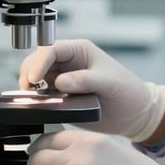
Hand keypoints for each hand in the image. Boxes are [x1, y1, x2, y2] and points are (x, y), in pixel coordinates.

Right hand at [19, 39, 164, 141]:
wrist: (134, 114)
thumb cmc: (128, 91)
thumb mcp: (110, 82)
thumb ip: (86, 80)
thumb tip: (60, 81)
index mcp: (79, 51)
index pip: (50, 49)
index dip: (39, 62)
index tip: (35, 79)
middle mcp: (67, 64)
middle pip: (36, 63)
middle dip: (29, 75)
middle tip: (30, 91)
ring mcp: (62, 81)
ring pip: (35, 81)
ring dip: (31, 90)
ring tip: (36, 100)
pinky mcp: (61, 99)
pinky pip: (41, 98)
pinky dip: (37, 102)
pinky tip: (42, 108)